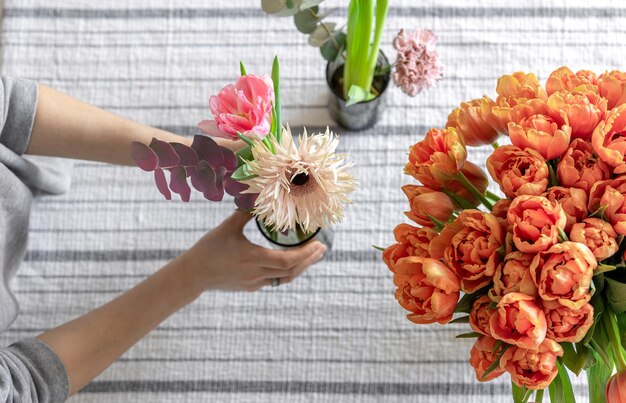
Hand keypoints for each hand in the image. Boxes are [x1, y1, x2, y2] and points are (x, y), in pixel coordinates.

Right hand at [179, 210, 326, 291]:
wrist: (193, 274)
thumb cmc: (208, 248)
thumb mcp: (227, 228)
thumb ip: (244, 212)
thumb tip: (257, 195)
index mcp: (252, 258)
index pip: (287, 260)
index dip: (306, 254)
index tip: (318, 244)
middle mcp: (256, 274)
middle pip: (291, 270)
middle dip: (309, 260)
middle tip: (322, 249)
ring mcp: (254, 283)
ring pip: (285, 278)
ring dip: (301, 268)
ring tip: (312, 257)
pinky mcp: (251, 287)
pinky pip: (275, 281)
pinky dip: (287, 272)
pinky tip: (292, 263)